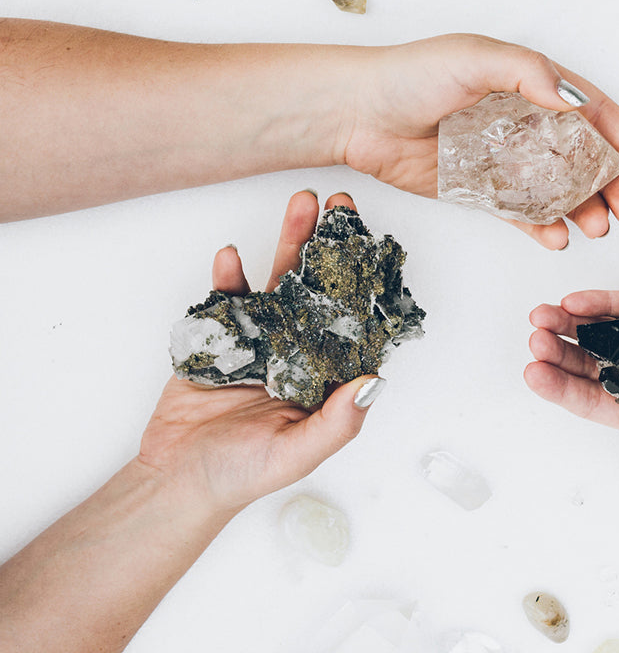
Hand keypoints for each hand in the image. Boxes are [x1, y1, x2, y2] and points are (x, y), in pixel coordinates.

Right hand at [137, 191, 380, 512]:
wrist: (178, 481)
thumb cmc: (244, 474)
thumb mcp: (299, 452)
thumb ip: (338, 421)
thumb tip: (375, 382)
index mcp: (325, 374)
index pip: (352, 319)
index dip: (364, 282)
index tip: (374, 243)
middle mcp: (298, 349)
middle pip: (318, 288)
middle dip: (328, 245)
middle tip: (338, 203)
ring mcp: (259, 338)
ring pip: (277, 282)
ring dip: (286, 243)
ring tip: (298, 204)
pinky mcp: (219, 336)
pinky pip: (226, 298)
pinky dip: (228, 276)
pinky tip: (230, 256)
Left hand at [337, 34, 618, 249]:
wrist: (357, 113)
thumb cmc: (410, 75)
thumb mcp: (474, 58)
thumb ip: (528, 74)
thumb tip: (573, 100)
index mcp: (534, 85)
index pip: (596, 114)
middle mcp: (527, 122)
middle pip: (588, 157)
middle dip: (616, 185)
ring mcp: (506, 159)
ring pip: (562, 189)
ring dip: (587, 209)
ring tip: (599, 227)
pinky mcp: (482, 191)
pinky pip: (523, 213)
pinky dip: (544, 227)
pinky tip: (558, 238)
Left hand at [524, 289, 618, 484]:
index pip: (599, 402)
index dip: (563, 389)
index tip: (534, 374)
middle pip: (592, 364)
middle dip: (558, 354)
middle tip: (532, 342)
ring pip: (606, 331)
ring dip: (570, 325)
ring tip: (540, 318)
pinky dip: (605, 302)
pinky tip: (575, 301)